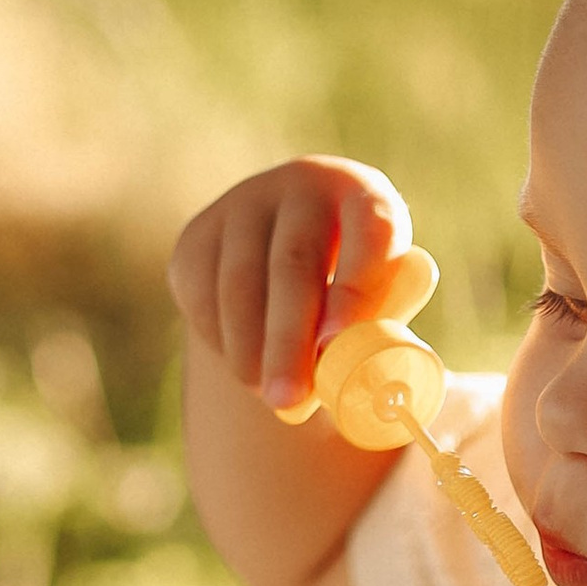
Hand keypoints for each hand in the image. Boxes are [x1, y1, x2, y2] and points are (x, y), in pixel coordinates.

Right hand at [168, 156, 416, 415]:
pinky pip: (202, 292)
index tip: (339, 343)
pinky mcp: (200, 234)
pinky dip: (221, 341)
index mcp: (365, 195)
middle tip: (289, 401)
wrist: (287, 276)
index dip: (357, 284)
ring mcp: (245, 203)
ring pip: (240, 282)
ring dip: (250, 350)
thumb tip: (385, 368)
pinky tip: (246, 368)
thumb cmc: (353, 297)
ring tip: (270, 398)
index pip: (371, 228)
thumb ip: (386, 329)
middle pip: (294, 261)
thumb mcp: (383, 305)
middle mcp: (303, 185)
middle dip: (290, 340)